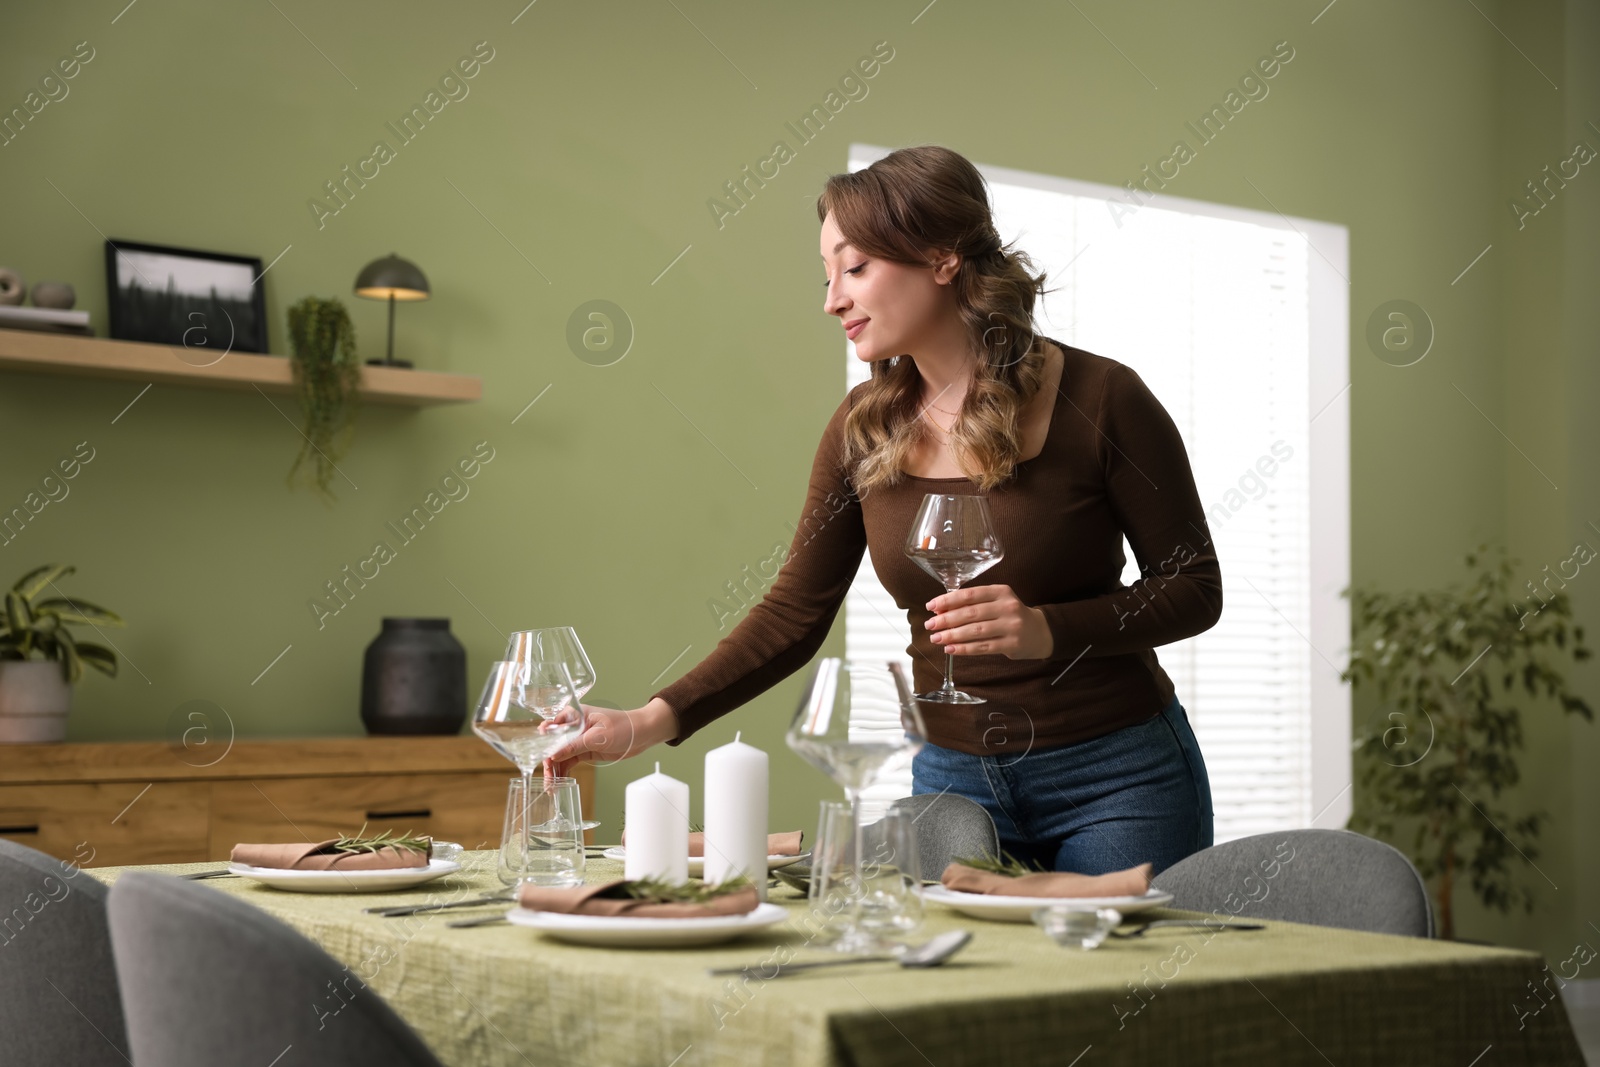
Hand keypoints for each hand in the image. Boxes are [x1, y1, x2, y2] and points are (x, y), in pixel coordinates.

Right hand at [544, 698, 677, 778]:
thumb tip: (553, 755)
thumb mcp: (597, 737)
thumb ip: (574, 746)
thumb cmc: (623, 727)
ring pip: (561, 755)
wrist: (642, 734)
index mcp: (575, 715)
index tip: (541, 756)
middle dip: (549, 761)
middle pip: (555, 744)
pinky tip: (559, 781)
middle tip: (547, 776)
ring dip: (555, 769)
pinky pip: (570, 760)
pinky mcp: (586, 750)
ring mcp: (580, 739)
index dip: (544, 742)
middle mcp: (574, 727)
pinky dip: (564, 770)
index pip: (553, 727)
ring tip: (551, 785)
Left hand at [924, 584, 1053, 659]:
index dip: (948, 600)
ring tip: (936, 638)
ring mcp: (1011, 626)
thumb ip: (972, 605)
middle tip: (929, 625)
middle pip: (971, 613)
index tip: (931, 606)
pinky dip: (964, 649)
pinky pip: (983, 647)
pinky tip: (950, 649)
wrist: (1039, 632)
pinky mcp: (1012, 644)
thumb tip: (941, 611)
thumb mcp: (996, 602)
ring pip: (975, 631)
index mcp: (1001, 591)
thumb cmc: (1009, 615)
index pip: (969, 594)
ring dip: (952, 635)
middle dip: (946, 619)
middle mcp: (1007, 607)